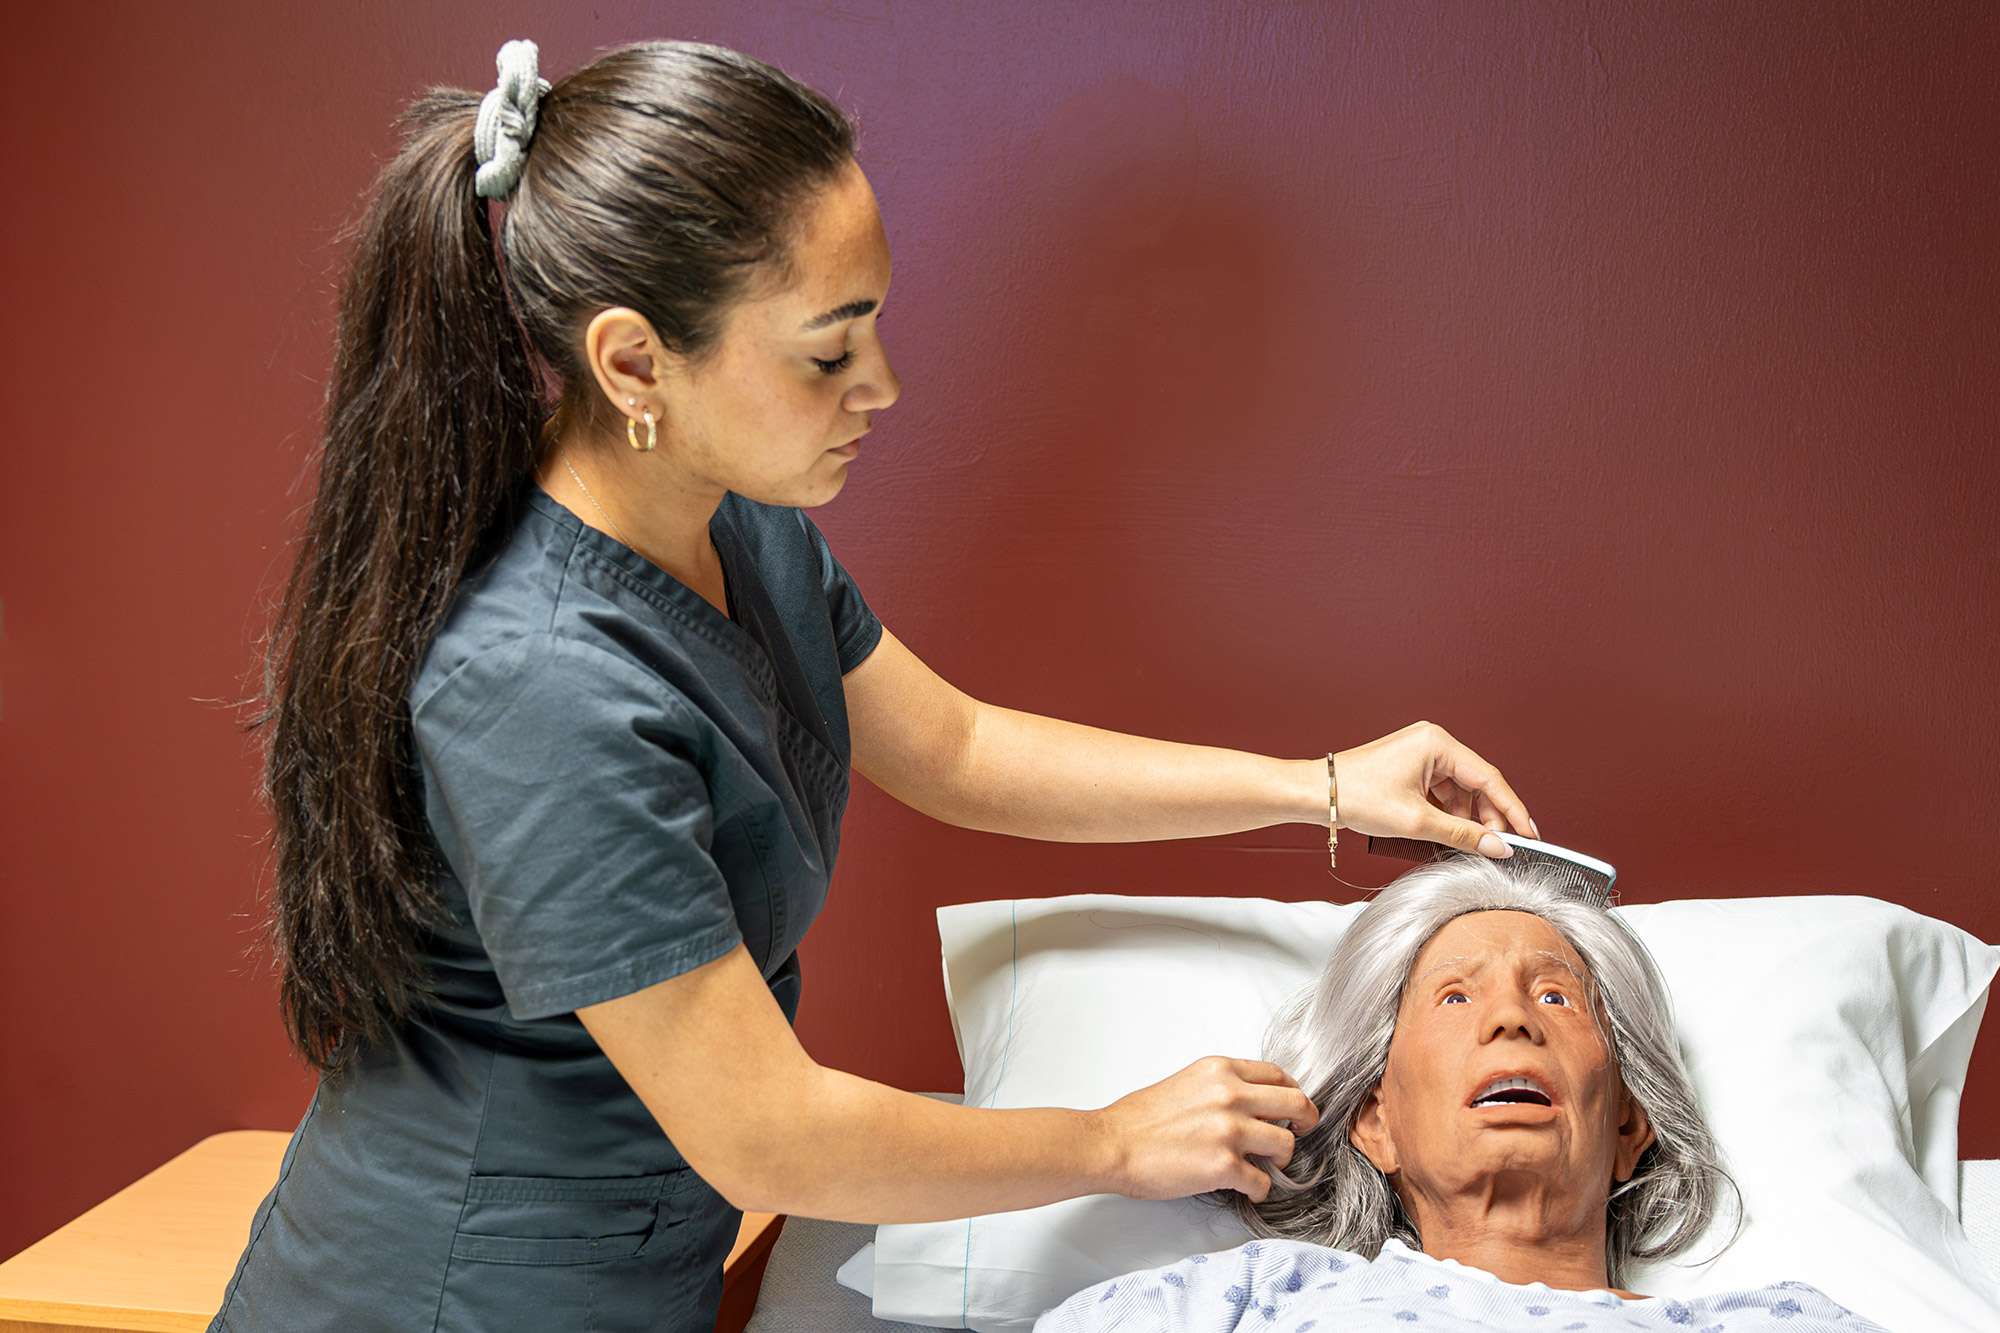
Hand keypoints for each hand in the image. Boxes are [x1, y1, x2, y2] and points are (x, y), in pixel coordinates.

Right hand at [1094, 1056, 1319, 1202]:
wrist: (1112, 1144)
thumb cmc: (1139, 1119)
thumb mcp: (1187, 1082)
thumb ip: (1222, 1087)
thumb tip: (1250, 1104)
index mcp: (1221, 1070)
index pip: (1278, 1076)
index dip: (1292, 1094)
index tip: (1292, 1107)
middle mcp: (1231, 1095)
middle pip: (1296, 1104)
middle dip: (1305, 1122)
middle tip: (1300, 1134)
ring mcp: (1230, 1130)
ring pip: (1287, 1145)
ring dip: (1280, 1160)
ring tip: (1264, 1166)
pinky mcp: (1225, 1165)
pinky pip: (1264, 1182)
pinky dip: (1258, 1189)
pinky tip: (1246, 1188)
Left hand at [1334, 720, 1537, 857]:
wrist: (1318, 794)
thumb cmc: (1357, 796)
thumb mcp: (1417, 821)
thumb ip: (1463, 834)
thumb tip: (1498, 847)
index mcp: (1437, 743)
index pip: (1489, 778)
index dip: (1512, 810)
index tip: (1528, 834)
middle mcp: (1432, 743)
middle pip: (1476, 785)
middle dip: (1487, 818)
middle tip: (1497, 847)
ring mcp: (1421, 755)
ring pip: (1460, 791)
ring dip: (1467, 818)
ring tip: (1469, 844)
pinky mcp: (1411, 769)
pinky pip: (1442, 793)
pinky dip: (1449, 814)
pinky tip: (1450, 833)